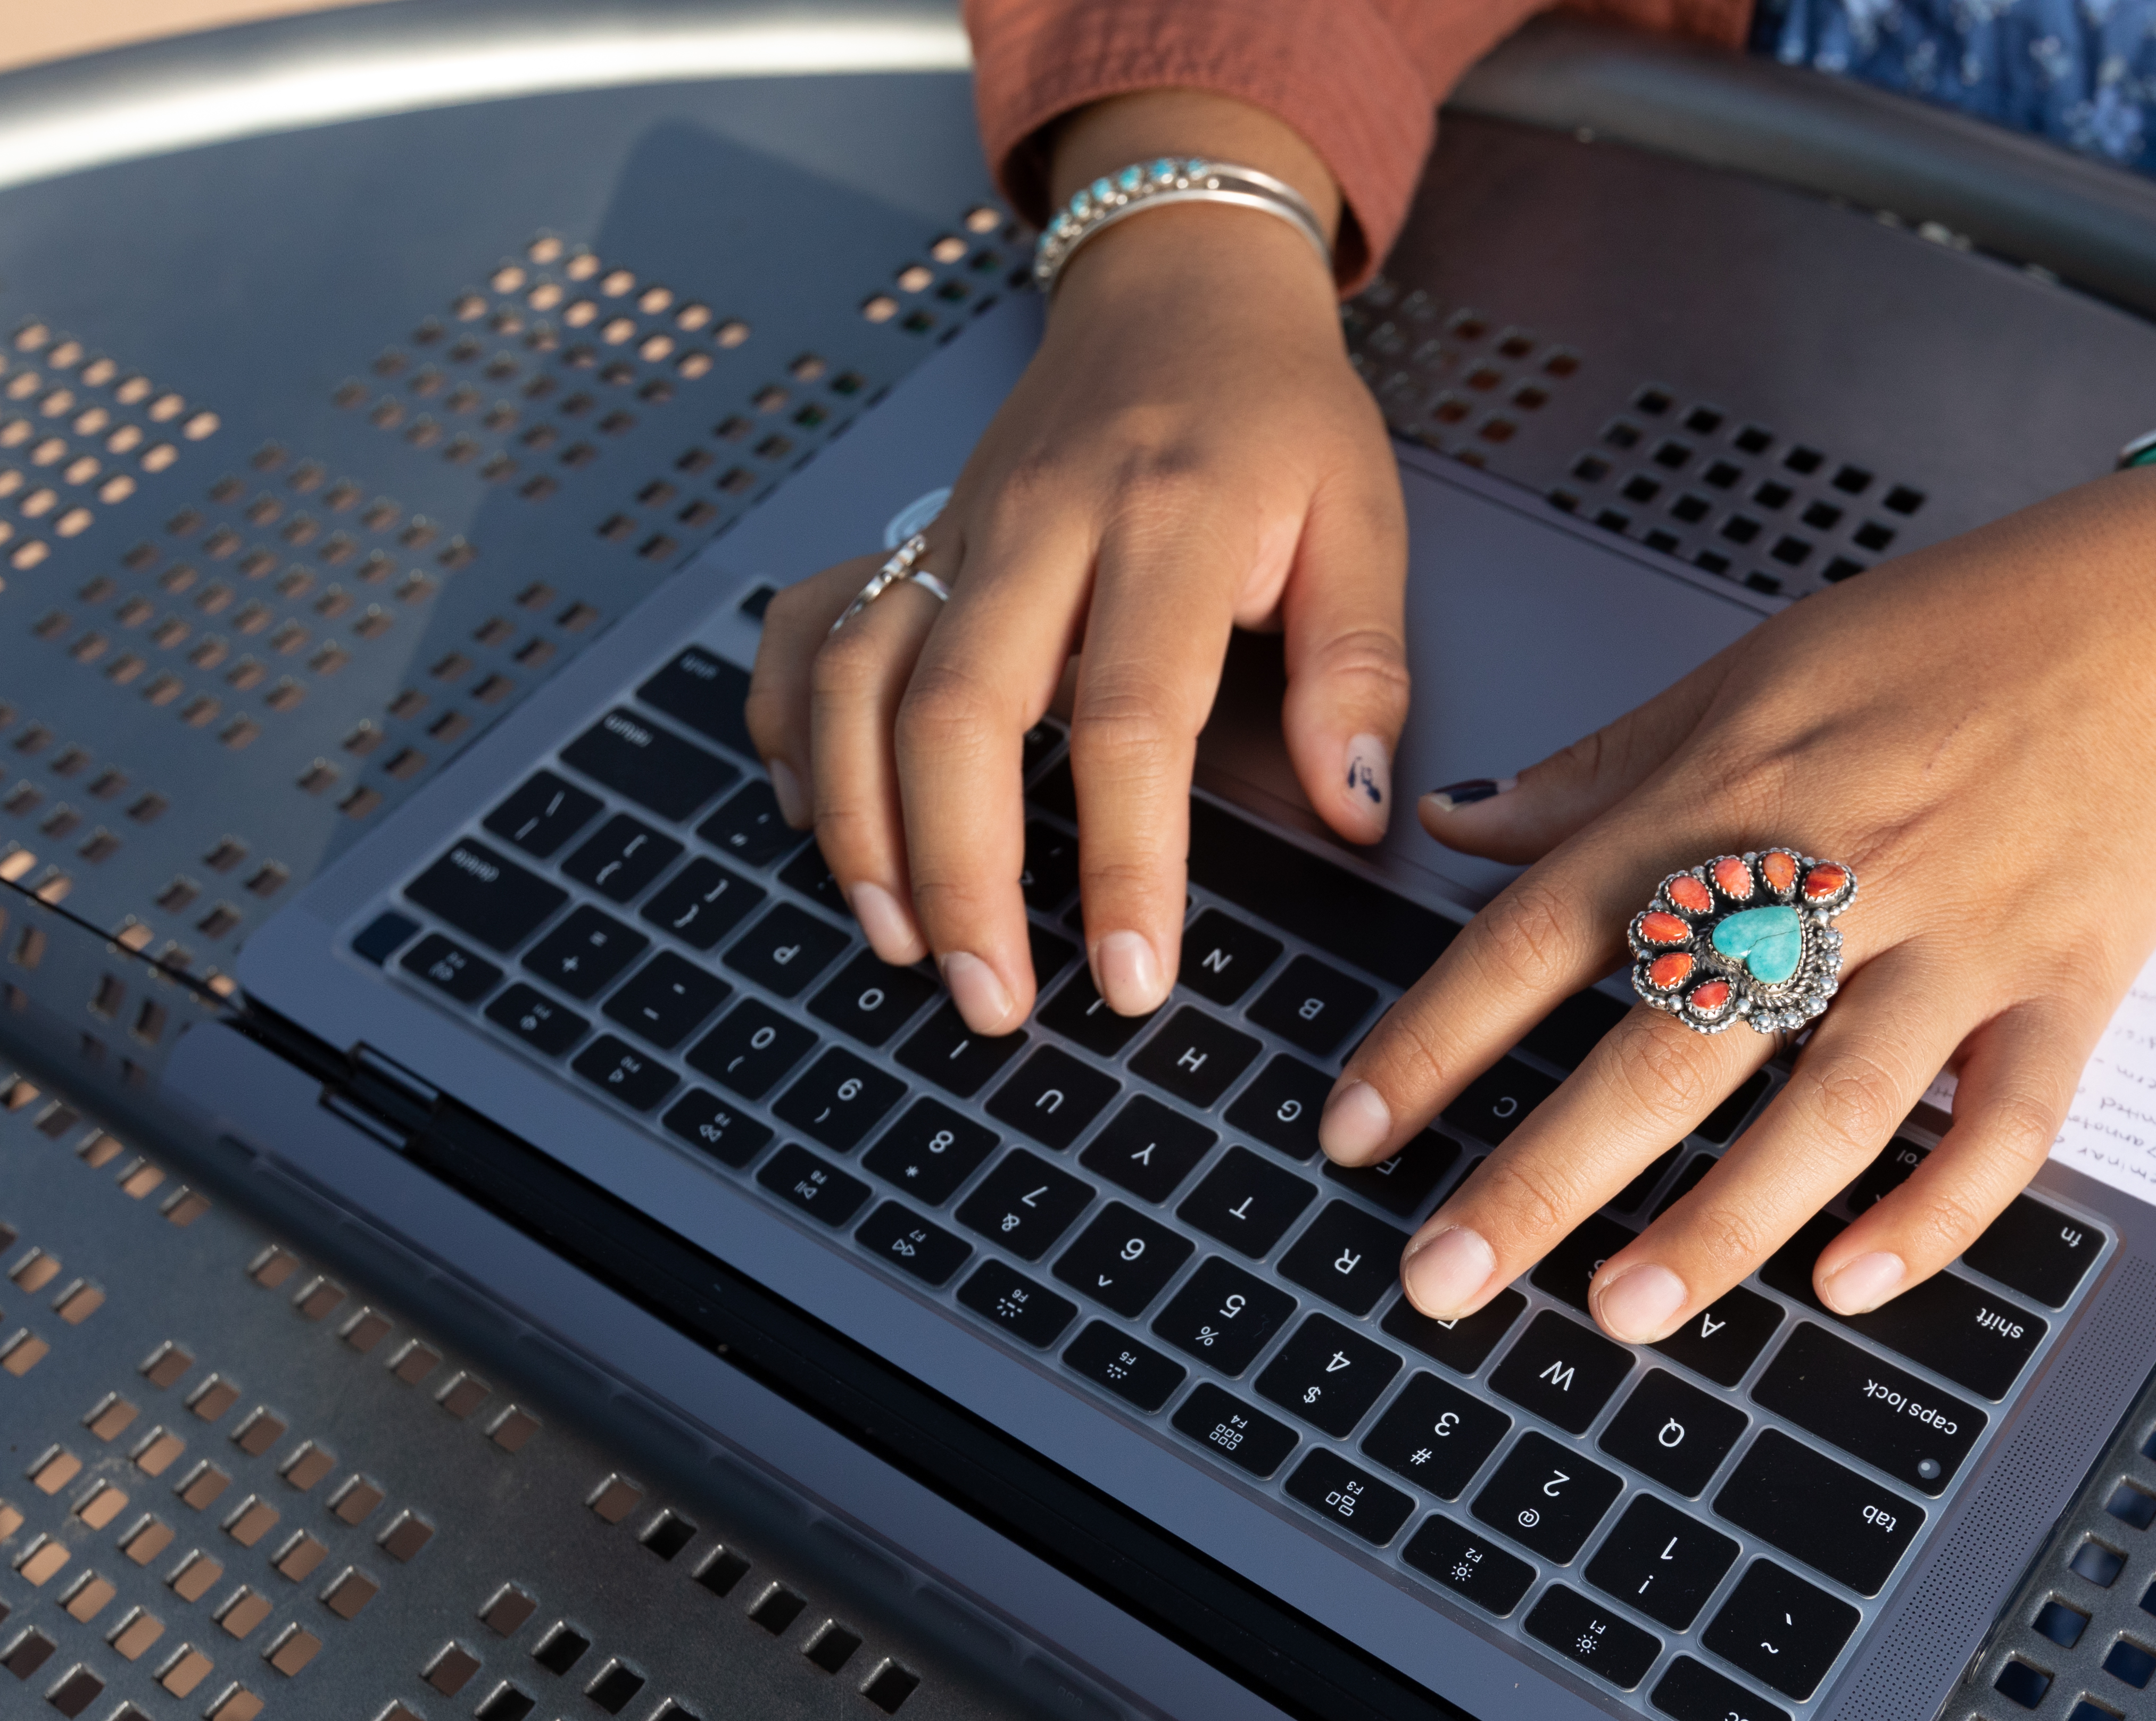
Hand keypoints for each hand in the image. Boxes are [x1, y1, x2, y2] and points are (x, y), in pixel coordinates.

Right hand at [745, 91, 1406, 1033]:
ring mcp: (955, 529)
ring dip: (862, 827)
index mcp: (1168, 521)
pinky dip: (791, 728)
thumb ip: (1359, 665)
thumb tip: (1352, 806)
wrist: (1184, 284)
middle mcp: (1039, 525)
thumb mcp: (1364, 519)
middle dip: (963, 875)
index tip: (1130, 978)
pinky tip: (811, 819)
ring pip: (860, 682)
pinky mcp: (907, 536)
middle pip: (960, 714)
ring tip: (903, 944)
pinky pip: (811, 632)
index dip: (1124, 860)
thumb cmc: (1278, 415)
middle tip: (995, 1002)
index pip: (1132, 718)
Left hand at [1317, 376, 2155, 1342]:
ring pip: (1826, 1105)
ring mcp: (1958, 939)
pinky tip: (1852, 1283)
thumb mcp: (1750, 671)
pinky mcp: (2069, 985)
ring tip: (1620, 1312)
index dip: (1435, 1037)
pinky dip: (1933, 1213)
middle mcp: (1835, 874)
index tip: (1354, 1130)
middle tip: (1445, 1274)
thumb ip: (1602, 771)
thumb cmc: (1958, 630)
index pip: (1546, 930)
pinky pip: (2003, 1125)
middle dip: (1543, 1173)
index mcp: (1736, 795)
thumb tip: (1460, 822)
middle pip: (1666, 1042)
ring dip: (1719, 1222)